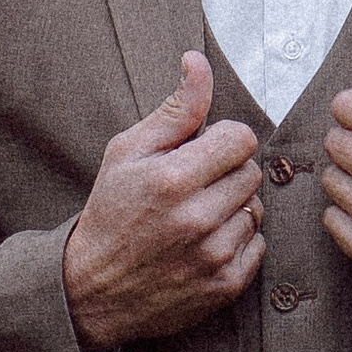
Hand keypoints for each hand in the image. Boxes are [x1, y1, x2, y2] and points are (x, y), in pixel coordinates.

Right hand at [62, 53, 263, 351]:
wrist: (94, 290)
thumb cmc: (110, 212)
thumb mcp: (127, 152)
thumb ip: (174, 109)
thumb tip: (197, 62)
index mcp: (172, 179)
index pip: (241, 139)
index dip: (223, 140)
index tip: (202, 152)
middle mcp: (197, 219)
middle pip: (251, 173)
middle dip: (227, 173)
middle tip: (195, 185)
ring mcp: (214, 256)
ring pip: (256, 209)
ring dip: (234, 208)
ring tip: (198, 216)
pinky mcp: (225, 285)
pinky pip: (257, 245)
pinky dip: (237, 242)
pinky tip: (205, 244)